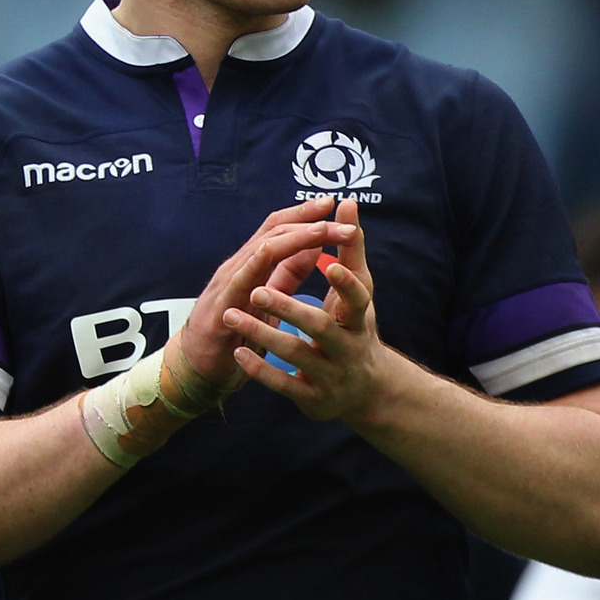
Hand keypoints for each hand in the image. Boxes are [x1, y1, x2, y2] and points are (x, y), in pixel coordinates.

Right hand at [171, 198, 360, 402]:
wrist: (199, 369)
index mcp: (251, 266)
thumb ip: (289, 272)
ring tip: (322, 230)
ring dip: (294, 237)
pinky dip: (254, 263)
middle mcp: (237, 268)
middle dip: (310, 223)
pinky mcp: (219, 308)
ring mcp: (226, 285)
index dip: (304, 214)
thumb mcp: (269, 298)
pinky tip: (270, 251)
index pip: (278, 229)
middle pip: (274, 233)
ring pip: (261, 250)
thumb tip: (316, 246)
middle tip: (344, 220)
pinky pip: (237, 281)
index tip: (332, 202)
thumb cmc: (234, 333)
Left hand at [226, 197, 389, 421]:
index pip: (358, 298)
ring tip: (233, 316)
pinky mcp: (312, 397)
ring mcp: (330, 374)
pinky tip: (240, 354)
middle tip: (257, 291)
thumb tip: (345, 203)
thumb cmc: (355, 330)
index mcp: (359, 319)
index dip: (345, 283)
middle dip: (289, 307)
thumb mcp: (357, 294)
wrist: (365, 393)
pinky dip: (260, 369)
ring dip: (263, 334)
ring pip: (295, 355)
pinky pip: (283, 384)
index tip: (329, 264)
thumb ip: (349, 250)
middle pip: (320, 326)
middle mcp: (348, 347)